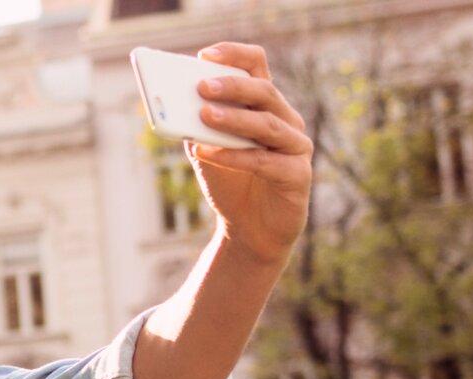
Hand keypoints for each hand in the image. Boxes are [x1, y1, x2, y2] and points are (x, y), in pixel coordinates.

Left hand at [188, 42, 313, 264]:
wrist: (248, 229)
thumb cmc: (229, 181)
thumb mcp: (206, 149)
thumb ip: (195, 127)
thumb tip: (174, 107)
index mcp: (264, 105)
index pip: (257, 66)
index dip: (235, 55)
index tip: (205, 54)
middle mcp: (286, 120)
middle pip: (264, 92)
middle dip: (232, 87)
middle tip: (201, 87)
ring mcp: (296, 147)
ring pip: (268, 125)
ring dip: (234, 119)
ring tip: (203, 116)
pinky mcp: (297, 175)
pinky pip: (266, 161)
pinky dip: (235, 156)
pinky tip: (208, 152)